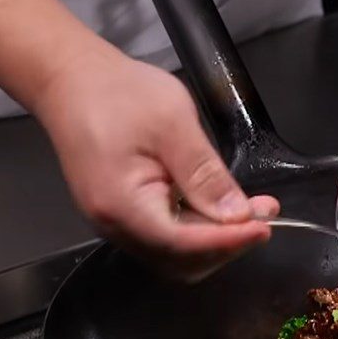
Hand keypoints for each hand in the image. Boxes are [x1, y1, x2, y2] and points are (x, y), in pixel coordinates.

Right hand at [34, 49, 278, 281]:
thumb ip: (205, 174)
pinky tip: (223, 207)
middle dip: (228, 243)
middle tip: (264, 216)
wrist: (72, 78)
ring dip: (218, 237)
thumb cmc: (117, 93)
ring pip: (177, 253)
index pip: (183, 244)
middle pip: (181, 260)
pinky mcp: (126, 211)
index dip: (229, 241)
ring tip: (252, 210)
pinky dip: (201, 227)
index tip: (263, 227)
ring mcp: (118, 220)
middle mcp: (115, 223)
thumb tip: (236, 214)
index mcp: (122, 205)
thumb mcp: (173, 125)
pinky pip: (168, 235)